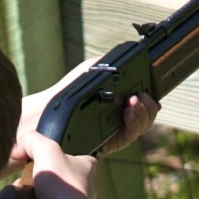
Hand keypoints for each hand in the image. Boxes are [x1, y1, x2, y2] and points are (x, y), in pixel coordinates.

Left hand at [13, 66, 158, 164]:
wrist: (47, 113)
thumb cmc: (67, 92)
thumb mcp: (89, 72)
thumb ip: (107, 63)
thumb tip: (126, 54)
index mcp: (120, 103)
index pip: (144, 102)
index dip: (151, 96)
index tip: (151, 85)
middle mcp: (121, 119)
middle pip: (147, 115)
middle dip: (149, 104)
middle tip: (140, 95)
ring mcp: (116, 132)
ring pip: (142, 126)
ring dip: (144, 112)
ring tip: (135, 101)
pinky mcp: (109, 144)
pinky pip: (129, 136)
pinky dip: (133, 123)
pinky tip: (127, 112)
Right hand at [20, 132, 95, 198]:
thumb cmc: (60, 183)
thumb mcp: (46, 149)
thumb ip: (32, 140)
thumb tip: (17, 149)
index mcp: (87, 167)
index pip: (79, 156)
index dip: (63, 154)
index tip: (46, 157)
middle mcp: (84, 186)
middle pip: (60, 175)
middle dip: (41, 175)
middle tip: (25, 174)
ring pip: (51, 193)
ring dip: (34, 191)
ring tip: (20, 189)